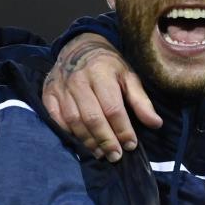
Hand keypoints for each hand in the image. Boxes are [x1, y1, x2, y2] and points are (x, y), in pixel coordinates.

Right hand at [42, 34, 159, 160]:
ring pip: (74, 121)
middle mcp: (78, 80)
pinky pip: (56, 119)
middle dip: (106, 140)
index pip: (113, 108)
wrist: (78, 48)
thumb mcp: (129, 77)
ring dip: (88, 141)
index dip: (122, 129)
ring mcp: (61, 87)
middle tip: (115, 156)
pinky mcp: (48, 94)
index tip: (131, 145)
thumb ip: (141, 101)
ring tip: (101, 154)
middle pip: (92, 117)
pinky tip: (81, 144)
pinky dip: (68, 134)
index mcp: (101, 73)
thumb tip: (156, 124)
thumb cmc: (108, 67)